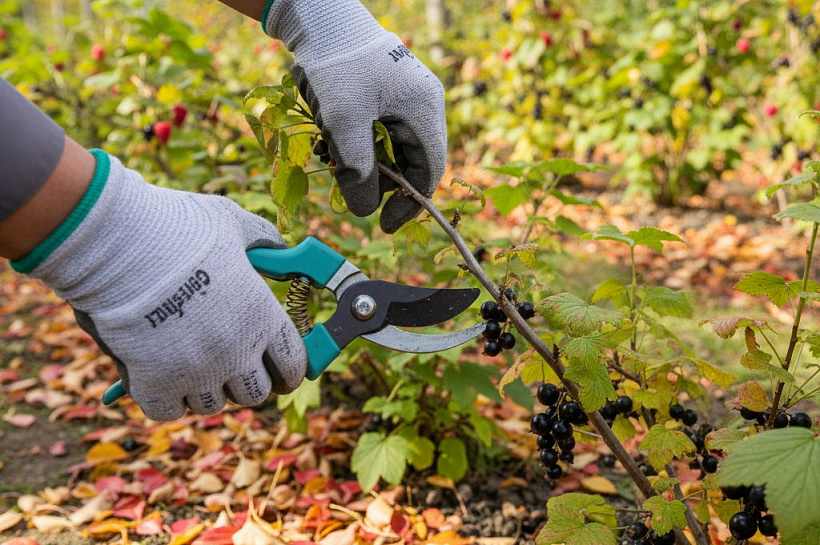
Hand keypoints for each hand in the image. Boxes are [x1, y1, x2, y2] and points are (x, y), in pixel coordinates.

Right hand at [23, 151, 307, 419]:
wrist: (115, 241)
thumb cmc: (177, 227)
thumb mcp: (233, 223)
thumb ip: (263, 241)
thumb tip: (282, 251)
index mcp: (262, 317)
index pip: (293, 366)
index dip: (289, 369)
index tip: (280, 370)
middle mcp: (236, 351)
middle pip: (256, 393)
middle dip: (246, 381)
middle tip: (231, 364)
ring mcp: (196, 372)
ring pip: (212, 404)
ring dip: (205, 387)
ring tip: (191, 360)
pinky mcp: (155, 384)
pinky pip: (170, 409)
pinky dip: (166, 397)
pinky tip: (159, 373)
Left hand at [264, 0, 446, 233]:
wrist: (319, 18)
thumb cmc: (336, 67)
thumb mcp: (344, 123)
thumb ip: (358, 171)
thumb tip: (365, 213)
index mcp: (424, 109)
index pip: (429, 170)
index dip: (410, 203)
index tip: (384, 224)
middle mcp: (421, 104)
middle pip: (411, 160)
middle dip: (380, 182)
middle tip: (349, 192)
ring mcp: (404, 97)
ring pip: (391, 147)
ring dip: (364, 162)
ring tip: (331, 161)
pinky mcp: (385, 93)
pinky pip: (378, 130)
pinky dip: (358, 143)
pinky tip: (330, 143)